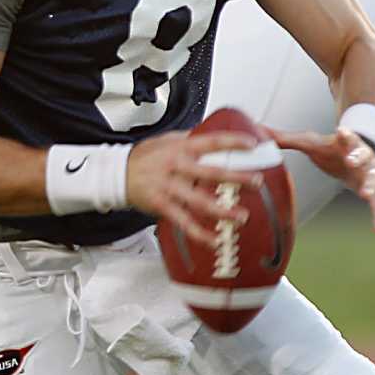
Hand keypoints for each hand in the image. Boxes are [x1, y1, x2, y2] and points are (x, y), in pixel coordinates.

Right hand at [126, 130, 256, 245]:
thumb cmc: (146, 156)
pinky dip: (199, 233)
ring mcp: (169, 188)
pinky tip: (214, 240)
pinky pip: (184, 222)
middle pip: (210, 173)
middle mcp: (177, 167)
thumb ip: (192, 139)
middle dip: (236, 178)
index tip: (252, 144)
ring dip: (222, 211)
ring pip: (199, 202)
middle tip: (257, 182)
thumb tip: (217, 135)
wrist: (117, 174)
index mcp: (181, 148)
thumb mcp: (168, 140)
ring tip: (241, 217)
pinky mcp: (162, 206)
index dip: (232, 142)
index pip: (211, 141)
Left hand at [276, 127, 374, 232]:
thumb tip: (260, 130)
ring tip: (367, 194)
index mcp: (346, 143)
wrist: (360, 155)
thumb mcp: (311, 143)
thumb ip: (287, 139)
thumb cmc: (333, 149)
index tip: (342, 131)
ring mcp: (372, 173)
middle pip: (362, 155)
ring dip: (372, 186)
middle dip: (358, 157)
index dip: (345, 134)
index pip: (347, 136)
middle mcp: (363, 156)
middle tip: (351, 160)